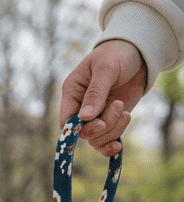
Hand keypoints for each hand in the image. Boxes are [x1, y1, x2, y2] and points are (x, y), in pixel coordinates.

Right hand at [59, 39, 147, 155]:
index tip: (99, 122)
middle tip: (118, 106)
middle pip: (82, 132)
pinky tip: (118, 146)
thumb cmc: (118, 53)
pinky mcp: (110, 120)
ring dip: (112, 130)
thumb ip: (95, 92)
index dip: (78, 128)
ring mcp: (95, 115)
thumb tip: (84, 118)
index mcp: (72, 93)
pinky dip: (111, 144)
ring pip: (95, 138)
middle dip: (101, 126)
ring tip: (126, 112)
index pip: (66, 120)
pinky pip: (105, 140)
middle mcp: (80, 107)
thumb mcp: (106, 68)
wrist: (139, 52)